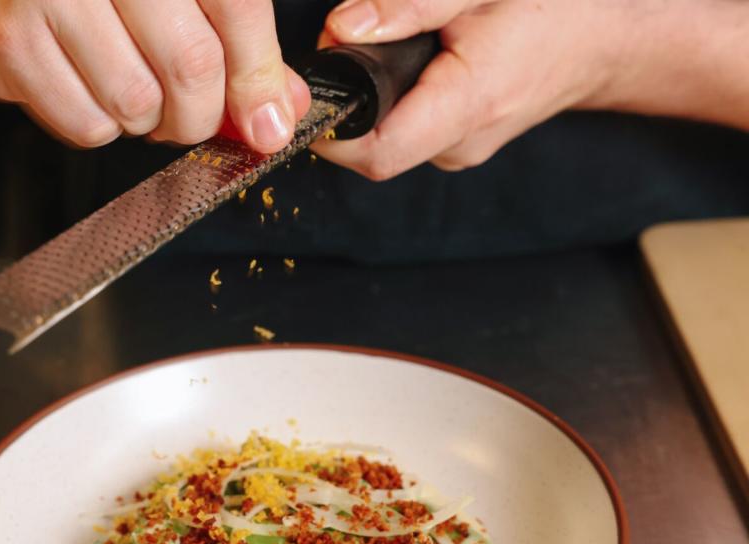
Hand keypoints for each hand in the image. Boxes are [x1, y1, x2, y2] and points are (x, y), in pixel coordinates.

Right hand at [0, 0, 310, 151]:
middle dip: (202, 113)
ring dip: (145, 118)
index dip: (260, 75)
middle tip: (191, 114)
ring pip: (138, 104)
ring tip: (127, 86)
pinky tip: (85, 87)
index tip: (269, 121)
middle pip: (191, 65)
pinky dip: (97, 123)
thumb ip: (225, 30)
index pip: (235, 8)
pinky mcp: (8, 41)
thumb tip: (278, 102)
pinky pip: (85, 124)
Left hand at [312, 0, 627, 176]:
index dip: (330, 129)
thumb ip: (408, 4)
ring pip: (386, 141)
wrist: (603, 40)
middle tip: (347, 45)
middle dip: (345, 104)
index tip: (314, 86)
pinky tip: (410, 67)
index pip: (376, 153)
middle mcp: (460, 145)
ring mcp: (460, 151)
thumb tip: (341, 29)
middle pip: (370, 150)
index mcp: (466, 106)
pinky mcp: (459, 146)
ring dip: (370, 101)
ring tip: (391, 49)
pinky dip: (393, 104)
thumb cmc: (551, 7)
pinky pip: (407, 134)